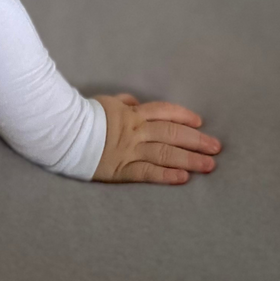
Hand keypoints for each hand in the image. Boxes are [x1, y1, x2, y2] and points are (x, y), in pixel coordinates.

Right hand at [92, 93, 221, 184]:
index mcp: (131, 114)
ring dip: (189, 159)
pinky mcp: (121, 169)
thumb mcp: (104, 102)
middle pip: (171, 133)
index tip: (200, 123)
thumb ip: (122, 103)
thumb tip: (134, 102)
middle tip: (216, 147)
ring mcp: (129, 150)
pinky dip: (166, 175)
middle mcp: (135, 131)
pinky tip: (183, 178)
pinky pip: (147, 172)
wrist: (63, 132)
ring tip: (209, 165)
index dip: (183, 116)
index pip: (163, 112)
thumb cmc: (82, 116)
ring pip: (165, 153)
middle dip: (196, 140)